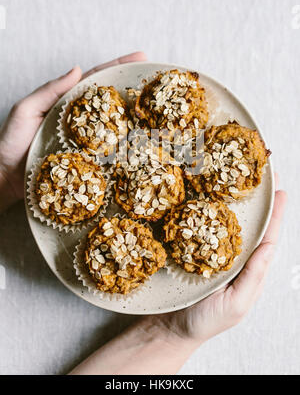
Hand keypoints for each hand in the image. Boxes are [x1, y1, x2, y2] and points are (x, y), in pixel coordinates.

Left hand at [0, 52, 145, 210]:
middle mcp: (79, 119)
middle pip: (109, 99)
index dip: (116, 66)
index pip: (94, 79)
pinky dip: (123, 143)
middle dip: (131, 86)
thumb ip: (50, 90)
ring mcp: (84, 139)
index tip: (139, 57)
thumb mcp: (26, 110)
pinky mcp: (86, 159)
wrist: (5, 176)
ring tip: (153, 105)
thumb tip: (77, 70)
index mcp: (66, 102)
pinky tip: (138, 139)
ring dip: (132, 114)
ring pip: (112, 123)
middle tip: (153, 77)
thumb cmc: (11, 142)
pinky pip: (107, 148)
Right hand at [155, 178, 286, 346]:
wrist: (171, 327)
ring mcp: (215, 252)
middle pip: (251, 223)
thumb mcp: (235, 304)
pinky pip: (206, 227)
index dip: (275, 214)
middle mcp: (234, 257)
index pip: (266, 237)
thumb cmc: (205, 320)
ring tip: (244, 177)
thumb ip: (253, 277)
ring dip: (238, 200)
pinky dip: (211, 210)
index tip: (280, 191)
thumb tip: (269, 248)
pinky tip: (211, 196)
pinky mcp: (195, 250)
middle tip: (266, 174)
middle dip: (260, 199)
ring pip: (229, 221)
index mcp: (248, 269)